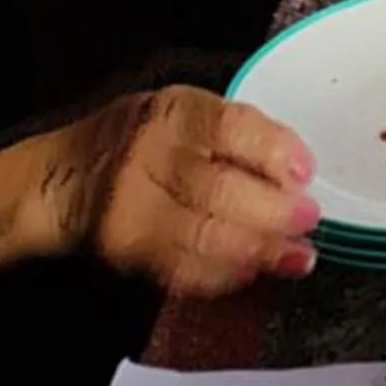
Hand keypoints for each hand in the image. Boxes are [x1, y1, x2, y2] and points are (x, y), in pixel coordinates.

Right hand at [29, 87, 318, 294]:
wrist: (75, 176)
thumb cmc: (151, 138)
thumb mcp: (190, 112)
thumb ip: (239, 136)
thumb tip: (297, 174)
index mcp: (174, 113)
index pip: (230, 128)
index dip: (274, 151)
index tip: (306, 172)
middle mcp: (150, 158)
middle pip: (219, 190)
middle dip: (273, 211)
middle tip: (309, 220)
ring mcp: (134, 209)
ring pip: (204, 237)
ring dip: (259, 251)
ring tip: (297, 256)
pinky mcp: (127, 252)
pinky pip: (182, 269)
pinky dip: (225, 273)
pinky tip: (253, 270)